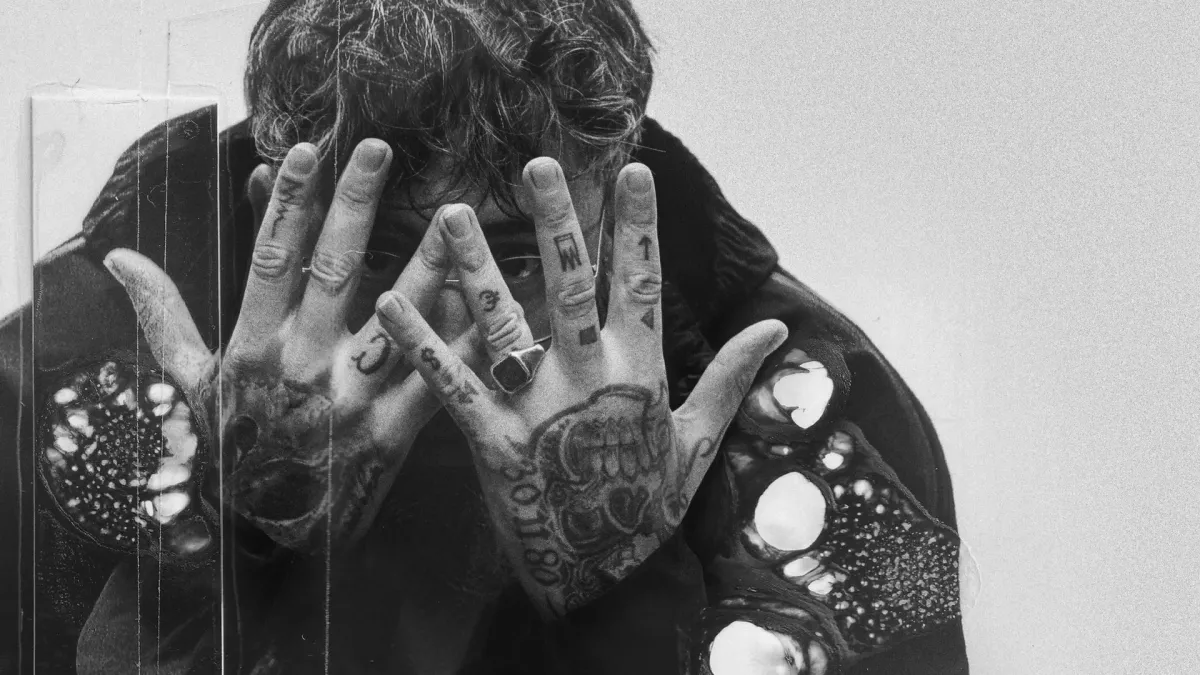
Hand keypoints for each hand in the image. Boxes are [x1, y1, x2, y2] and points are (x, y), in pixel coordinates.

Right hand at [104, 140, 479, 551]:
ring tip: (456, 217)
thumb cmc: (226, 451)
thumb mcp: (186, 384)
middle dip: (354, 207)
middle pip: (334, 273)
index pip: (271, 259)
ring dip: (428, 266)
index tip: (306, 150)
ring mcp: (351, 400)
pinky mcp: (391, 435)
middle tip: (378, 149)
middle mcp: (304, 366)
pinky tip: (494, 308)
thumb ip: (164, 315)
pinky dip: (464, 346)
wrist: (257, 542)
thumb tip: (119, 257)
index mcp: (255, 346)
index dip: (288, 203)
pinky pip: (436, 383)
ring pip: (396, 322)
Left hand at [376, 157, 787, 615]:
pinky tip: (390, 301)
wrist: (602, 582)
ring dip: (475, 266)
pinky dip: (419, 343)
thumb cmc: (649, 507)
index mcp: (640, 374)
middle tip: (536, 165)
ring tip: (448, 212)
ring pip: (503, 323)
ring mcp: (536, 410)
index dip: (637, 226)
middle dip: (556, 222)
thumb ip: (729, 376)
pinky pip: (449, 384)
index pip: (641, 284)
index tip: (633, 171)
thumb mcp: (698, 441)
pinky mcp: (489, 441)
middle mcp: (587, 380)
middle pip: (568, 287)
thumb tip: (777, 327)